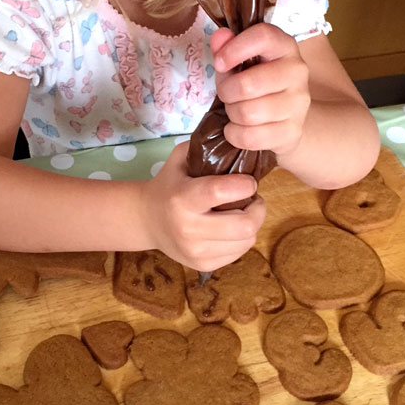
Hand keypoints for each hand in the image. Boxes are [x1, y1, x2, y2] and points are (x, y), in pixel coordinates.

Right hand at [142, 143, 265, 272]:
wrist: (147, 220)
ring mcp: (195, 251)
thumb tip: (236, 139)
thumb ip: (204, 147)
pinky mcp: (203, 265)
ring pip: (247, 241)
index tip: (249, 181)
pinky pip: (239, 253)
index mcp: (182, 199)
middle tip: (253, 199)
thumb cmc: (169, 185)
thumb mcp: (179, 159)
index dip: (244, 185)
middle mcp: (188, 228)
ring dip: (252, 224)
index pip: (221, 192)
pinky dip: (241, 239)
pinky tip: (231, 228)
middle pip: (243, 225)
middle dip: (257, 209)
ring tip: (242, 212)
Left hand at [212, 24, 310, 156]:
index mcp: (284, 46)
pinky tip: (238, 128)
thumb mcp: (241, 62)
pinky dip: (235, 135)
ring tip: (236, 110)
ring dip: (231, 114)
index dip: (235, 49)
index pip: (263, 37)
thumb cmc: (259, 84)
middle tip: (227, 94)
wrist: (287, 118)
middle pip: (247, 85)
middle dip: (226, 92)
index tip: (219, 63)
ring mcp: (298, 103)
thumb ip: (227, 48)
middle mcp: (297, 71)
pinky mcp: (293, 131)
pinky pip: (250, 137)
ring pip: (247, 113)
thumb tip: (219, 37)